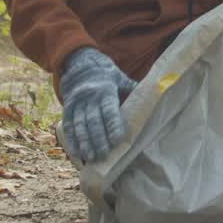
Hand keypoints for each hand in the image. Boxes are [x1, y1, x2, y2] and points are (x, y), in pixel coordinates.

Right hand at [58, 47, 135, 162]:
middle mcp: (89, 97)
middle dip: (98, 138)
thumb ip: (132, 89)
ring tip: (91, 157)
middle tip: (104, 154)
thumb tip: (155, 93)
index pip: (109, 109)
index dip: (113, 125)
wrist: (80, 65)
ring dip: (85, 142)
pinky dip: (72, 141)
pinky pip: (68, 126)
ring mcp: (76, 103)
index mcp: (105, 90)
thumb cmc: (106, 75)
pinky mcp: (67, 108)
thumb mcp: (120, 77)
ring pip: (80, 125)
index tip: (117, 140)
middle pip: (93, 121)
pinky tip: (77, 154)